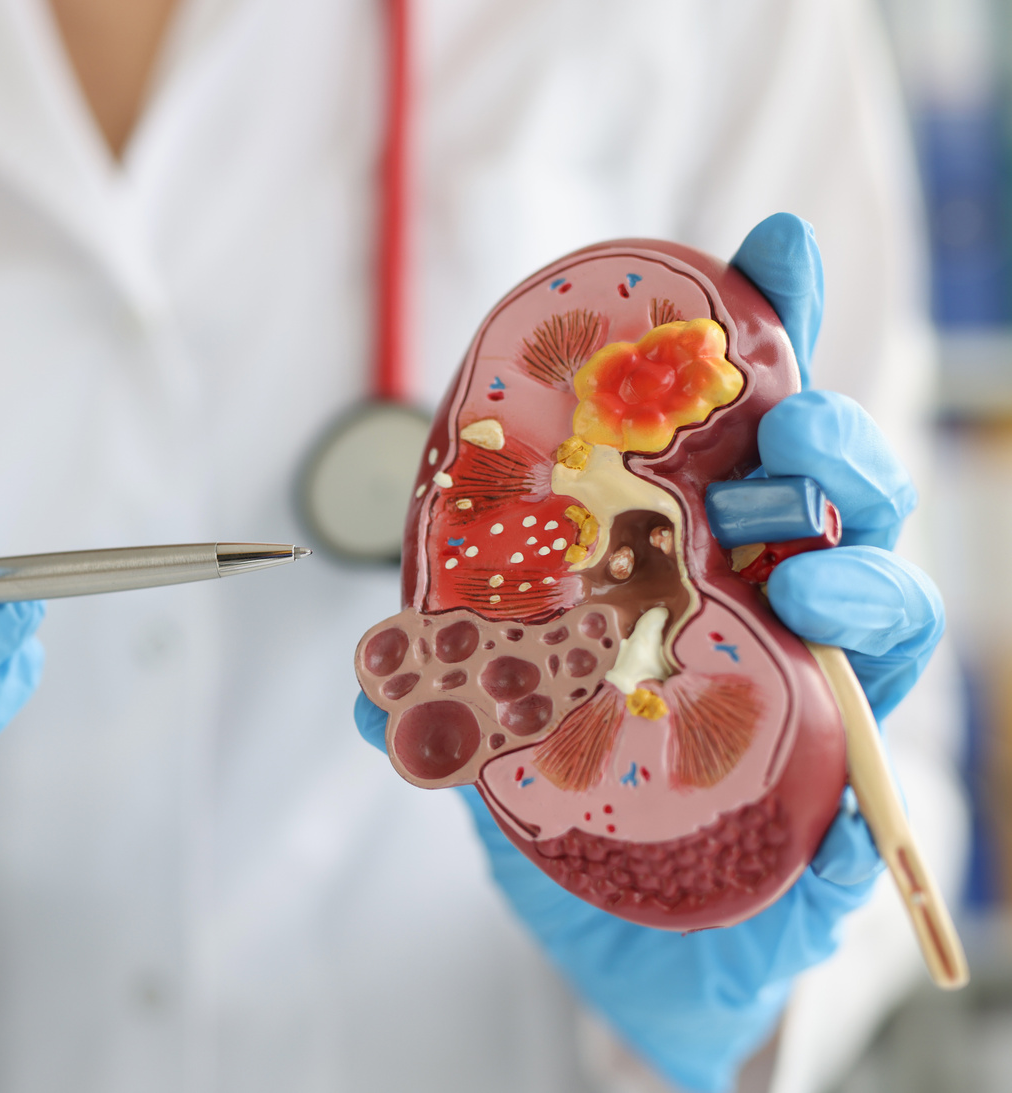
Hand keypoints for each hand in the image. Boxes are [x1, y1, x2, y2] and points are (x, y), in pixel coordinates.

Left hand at [352, 215, 943, 1091]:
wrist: (626, 948)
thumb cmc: (574, 805)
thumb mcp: (487, 727)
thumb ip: (435, 692)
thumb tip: (370, 688)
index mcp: (688, 557)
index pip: (734, 432)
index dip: (760, 336)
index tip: (766, 248)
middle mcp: (765, 602)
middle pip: (826, 489)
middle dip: (827, 433)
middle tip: (790, 424)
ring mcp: (816, 686)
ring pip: (881, 592)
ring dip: (864, 562)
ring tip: (813, 579)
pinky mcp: (845, 786)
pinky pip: (886, 731)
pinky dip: (873, 695)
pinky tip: (835, 679)